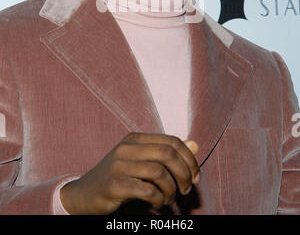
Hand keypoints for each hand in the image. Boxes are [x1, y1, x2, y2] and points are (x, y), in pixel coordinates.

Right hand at [60, 132, 199, 214]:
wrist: (83, 194)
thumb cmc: (118, 177)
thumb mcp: (142, 161)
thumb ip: (167, 153)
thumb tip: (194, 144)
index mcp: (135, 138)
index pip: (172, 141)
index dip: (189, 159)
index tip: (195, 176)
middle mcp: (127, 148)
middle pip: (168, 154)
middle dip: (184, 173)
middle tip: (186, 189)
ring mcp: (119, 165)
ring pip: (159, 172)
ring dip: (171, 189)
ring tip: (168, 198)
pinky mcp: (114, 185)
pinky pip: (147, 190)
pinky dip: (158, 199)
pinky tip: (156, 203)